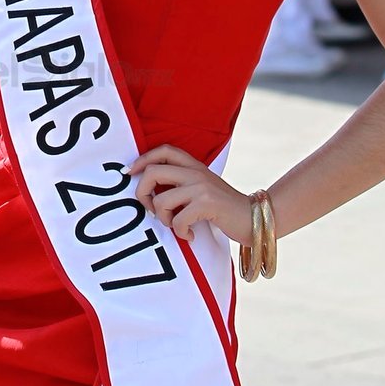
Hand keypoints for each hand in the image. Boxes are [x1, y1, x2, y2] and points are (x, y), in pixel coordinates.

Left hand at [126, 144, 251, 245]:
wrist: (255, 218)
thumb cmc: (223, 209)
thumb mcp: (202, 189)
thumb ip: (182, 185)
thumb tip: (150, 192)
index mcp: (194, 166)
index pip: (163, 150)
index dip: (142, 159)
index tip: (129, 173)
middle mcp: (196, 172)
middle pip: (152, 172)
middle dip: (142, 194)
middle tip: (151, 209)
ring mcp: (202, 187)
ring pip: (161, 200)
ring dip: (163, 219)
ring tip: (176, 226)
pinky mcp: (207, 203)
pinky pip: (177, 219)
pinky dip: (180, 232)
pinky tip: (190, 235)